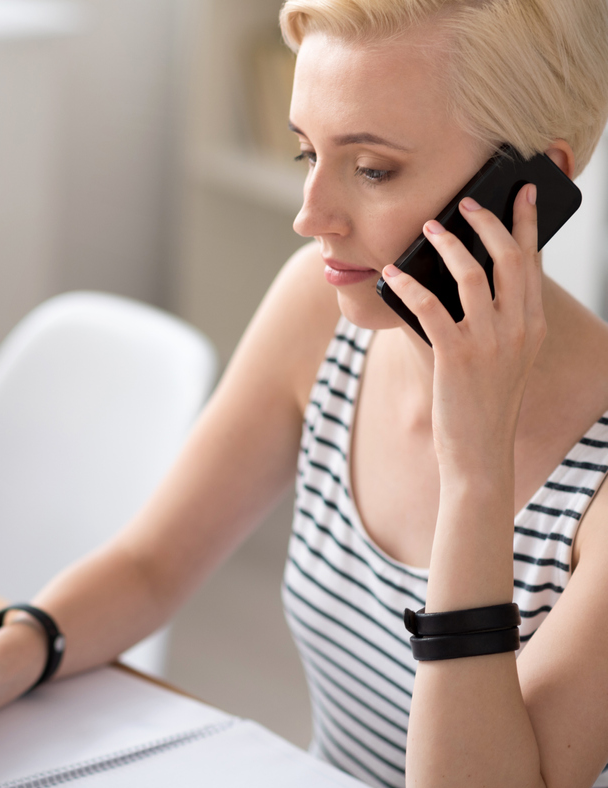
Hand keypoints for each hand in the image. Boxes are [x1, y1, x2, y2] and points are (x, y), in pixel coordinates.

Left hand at [381, 184, 544, 478]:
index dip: (526, 225)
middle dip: (488, 222)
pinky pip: (431, 307)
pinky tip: (393, 274)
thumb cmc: (483, 405)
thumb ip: (491, 322)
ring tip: (428, 228)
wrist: (480, 454)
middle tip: (465, 203)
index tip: (522, 194)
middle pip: (509, 258)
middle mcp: (518, 329)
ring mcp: (490, 342)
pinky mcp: (457, 356)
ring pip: (473, 274)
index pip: (534, 263)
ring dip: (448, 246)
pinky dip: (409, 285)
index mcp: (532, 327)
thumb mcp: (502, 360)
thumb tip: (455, 280)